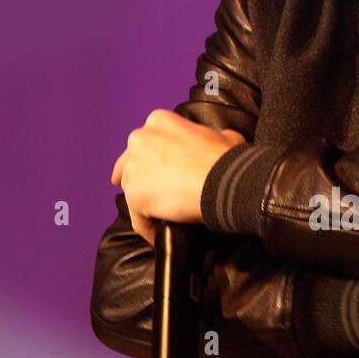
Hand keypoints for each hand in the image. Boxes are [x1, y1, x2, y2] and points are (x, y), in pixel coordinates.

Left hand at [110, 109, 246, 246]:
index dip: (150, 159)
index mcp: (159, 122)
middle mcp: (140, 140)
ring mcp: (134, 168)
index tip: (155, 170)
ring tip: (159, 219)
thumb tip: (220, 141)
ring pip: (132, 192)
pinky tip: (158, 235)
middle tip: (152, 194)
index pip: (147, 144)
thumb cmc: (227, 159)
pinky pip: (138, 219)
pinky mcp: (135, 196)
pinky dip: (147, 228)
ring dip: (144, 205)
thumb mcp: (224, 137)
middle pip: (131, 165)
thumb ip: (211, 137)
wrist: (226, 181)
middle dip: (139, 179)